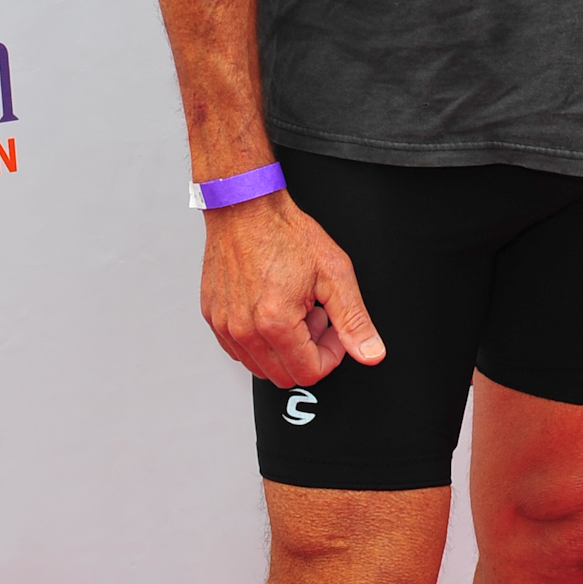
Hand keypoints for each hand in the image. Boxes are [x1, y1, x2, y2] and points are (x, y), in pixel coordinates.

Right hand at [199, 189, 386, 385]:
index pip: (309, 373)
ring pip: (260, 367)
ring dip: (283, 348)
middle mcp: (244, 329)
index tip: (333, 330)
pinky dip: (260, 340)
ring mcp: (224, 325)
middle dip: (307, 353)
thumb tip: (370, 353)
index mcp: (275, 322)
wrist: (245, 208)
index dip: (331, 355)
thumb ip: (354, 320)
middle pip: (284, 376)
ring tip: (293, 310)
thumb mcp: (333, 273)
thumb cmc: (284, 233)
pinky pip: (239, 350)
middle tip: (315, 317)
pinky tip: (271, 309)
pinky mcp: (213, 317)